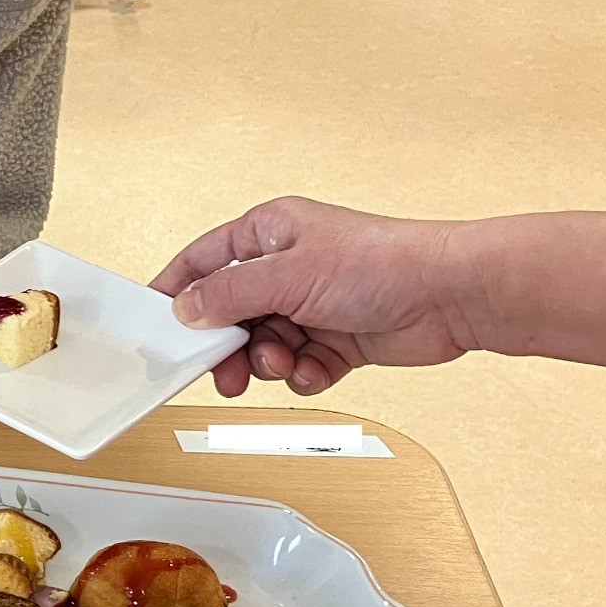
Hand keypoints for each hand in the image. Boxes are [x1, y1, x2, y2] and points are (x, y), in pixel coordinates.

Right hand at [150, 197, 479, 396]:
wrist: (448, 295)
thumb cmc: (381, 263)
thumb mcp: (287, 275)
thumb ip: (229, 294)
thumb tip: (185, 308)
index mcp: (269, 233)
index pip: (205, 260)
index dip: (178, 289)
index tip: (157, 323)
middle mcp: (287, 267)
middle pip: (231, 313)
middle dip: (227, 345)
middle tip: (222, 370)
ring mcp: (311, 305)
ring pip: (262, 346)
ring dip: (267, 362)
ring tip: (282, 363)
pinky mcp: (335, 340)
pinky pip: (297, 367)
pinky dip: (302, 374)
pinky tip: (315, 367)